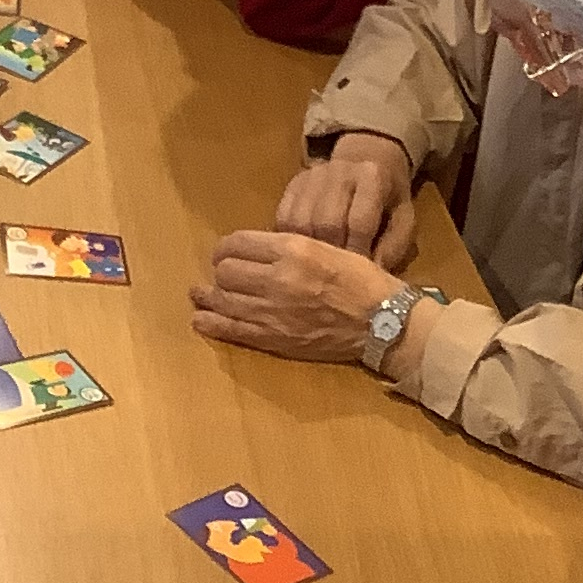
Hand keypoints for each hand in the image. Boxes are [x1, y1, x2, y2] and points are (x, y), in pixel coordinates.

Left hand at [190, 229, 408, 363]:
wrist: (383, 322)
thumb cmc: (361, 280)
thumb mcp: (326, 246)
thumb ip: (289, 247)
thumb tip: (256, 250)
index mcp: (292, 250)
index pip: (237, 243)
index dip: (225, 248)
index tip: (226, 253)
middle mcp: (278, 279)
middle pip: (226, 271)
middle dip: (220, 271)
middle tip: (222, 274)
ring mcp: (274, 312)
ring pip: (224, 300)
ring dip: (208, 297)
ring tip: (199, 295)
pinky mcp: (276, 339)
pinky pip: (233, 330)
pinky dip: (212, 324)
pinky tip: (201, 320)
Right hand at [275, 133, 418, 269]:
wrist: (368, 160)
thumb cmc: (388, 201)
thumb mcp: (403, 221)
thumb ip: (392, 248)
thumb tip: (369, 278)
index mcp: (372, 177)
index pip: (360, 221)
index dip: (358, 252)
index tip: (358, 278)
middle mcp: (339, 170)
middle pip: (326, 220)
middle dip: (331, 253)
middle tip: (335, 278)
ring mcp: (312, 176)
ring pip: (300, 220)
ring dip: (308, 251)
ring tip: (317, 271)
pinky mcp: (293, 183)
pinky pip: (283, 217)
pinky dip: (289, 241)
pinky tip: (301, 256)